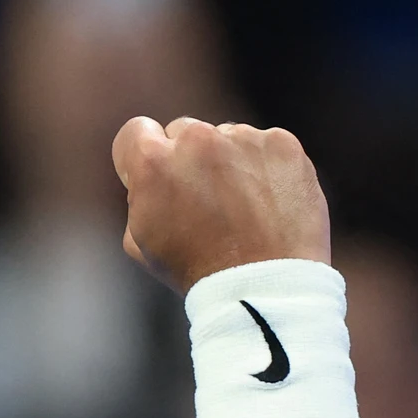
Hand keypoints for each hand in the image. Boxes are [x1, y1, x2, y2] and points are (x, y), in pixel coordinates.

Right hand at [110, 116, 330, 292]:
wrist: (266, 285)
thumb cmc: (197, 270)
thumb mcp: (139, 240)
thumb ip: (138, 196)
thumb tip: (147, 179)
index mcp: (152, 162)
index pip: (136, 131)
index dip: (144, 156)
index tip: (159, 176)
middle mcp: (196, 139)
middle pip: (184, 131)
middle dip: (190, 158)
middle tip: (206, 199)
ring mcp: (242, 138)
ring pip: (228, 137)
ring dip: (230, 161)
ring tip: (243, 207)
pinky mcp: (282, 145)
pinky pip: (265, 145)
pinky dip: (266, 167)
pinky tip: (268, 201)